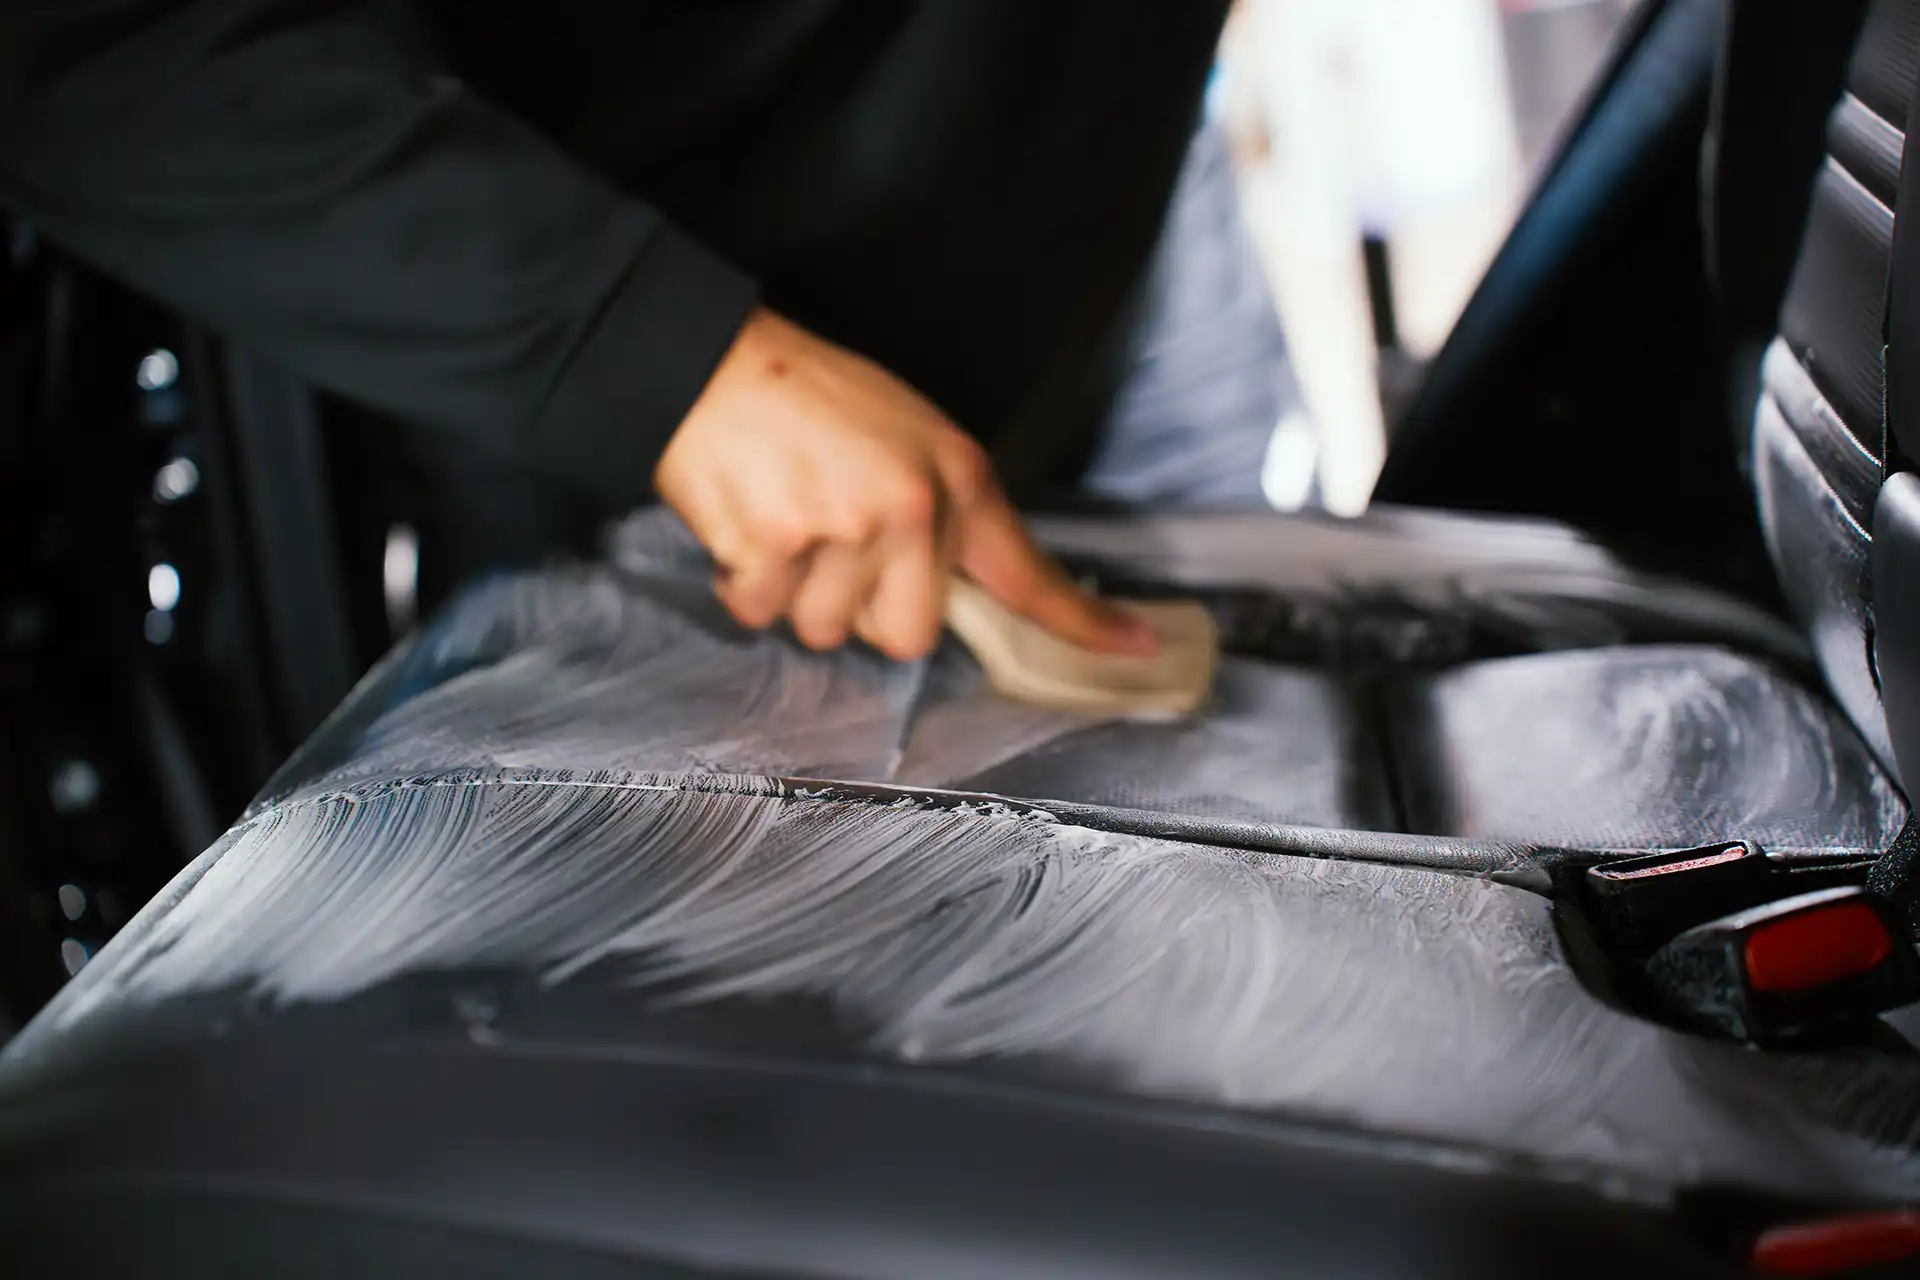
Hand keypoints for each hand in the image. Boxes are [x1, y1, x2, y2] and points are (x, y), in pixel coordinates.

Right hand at [655, 307, 1157, 660]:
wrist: (711, 363)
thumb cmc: (805, 399)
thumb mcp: (905, 435)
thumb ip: (938, 510)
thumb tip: (946, 589)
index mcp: (954, 477)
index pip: (1027, 569)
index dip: (1084, 622)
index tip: (1140, 647)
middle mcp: (912, 508)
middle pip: (907, 637)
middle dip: (864, 611)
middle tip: (832, 547)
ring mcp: (845, 530)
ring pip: (827, 631)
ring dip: (796, 595)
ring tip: (782, 520)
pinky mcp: (777, 547)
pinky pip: (762, 615)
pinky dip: (743, 585)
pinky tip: (745, 526)